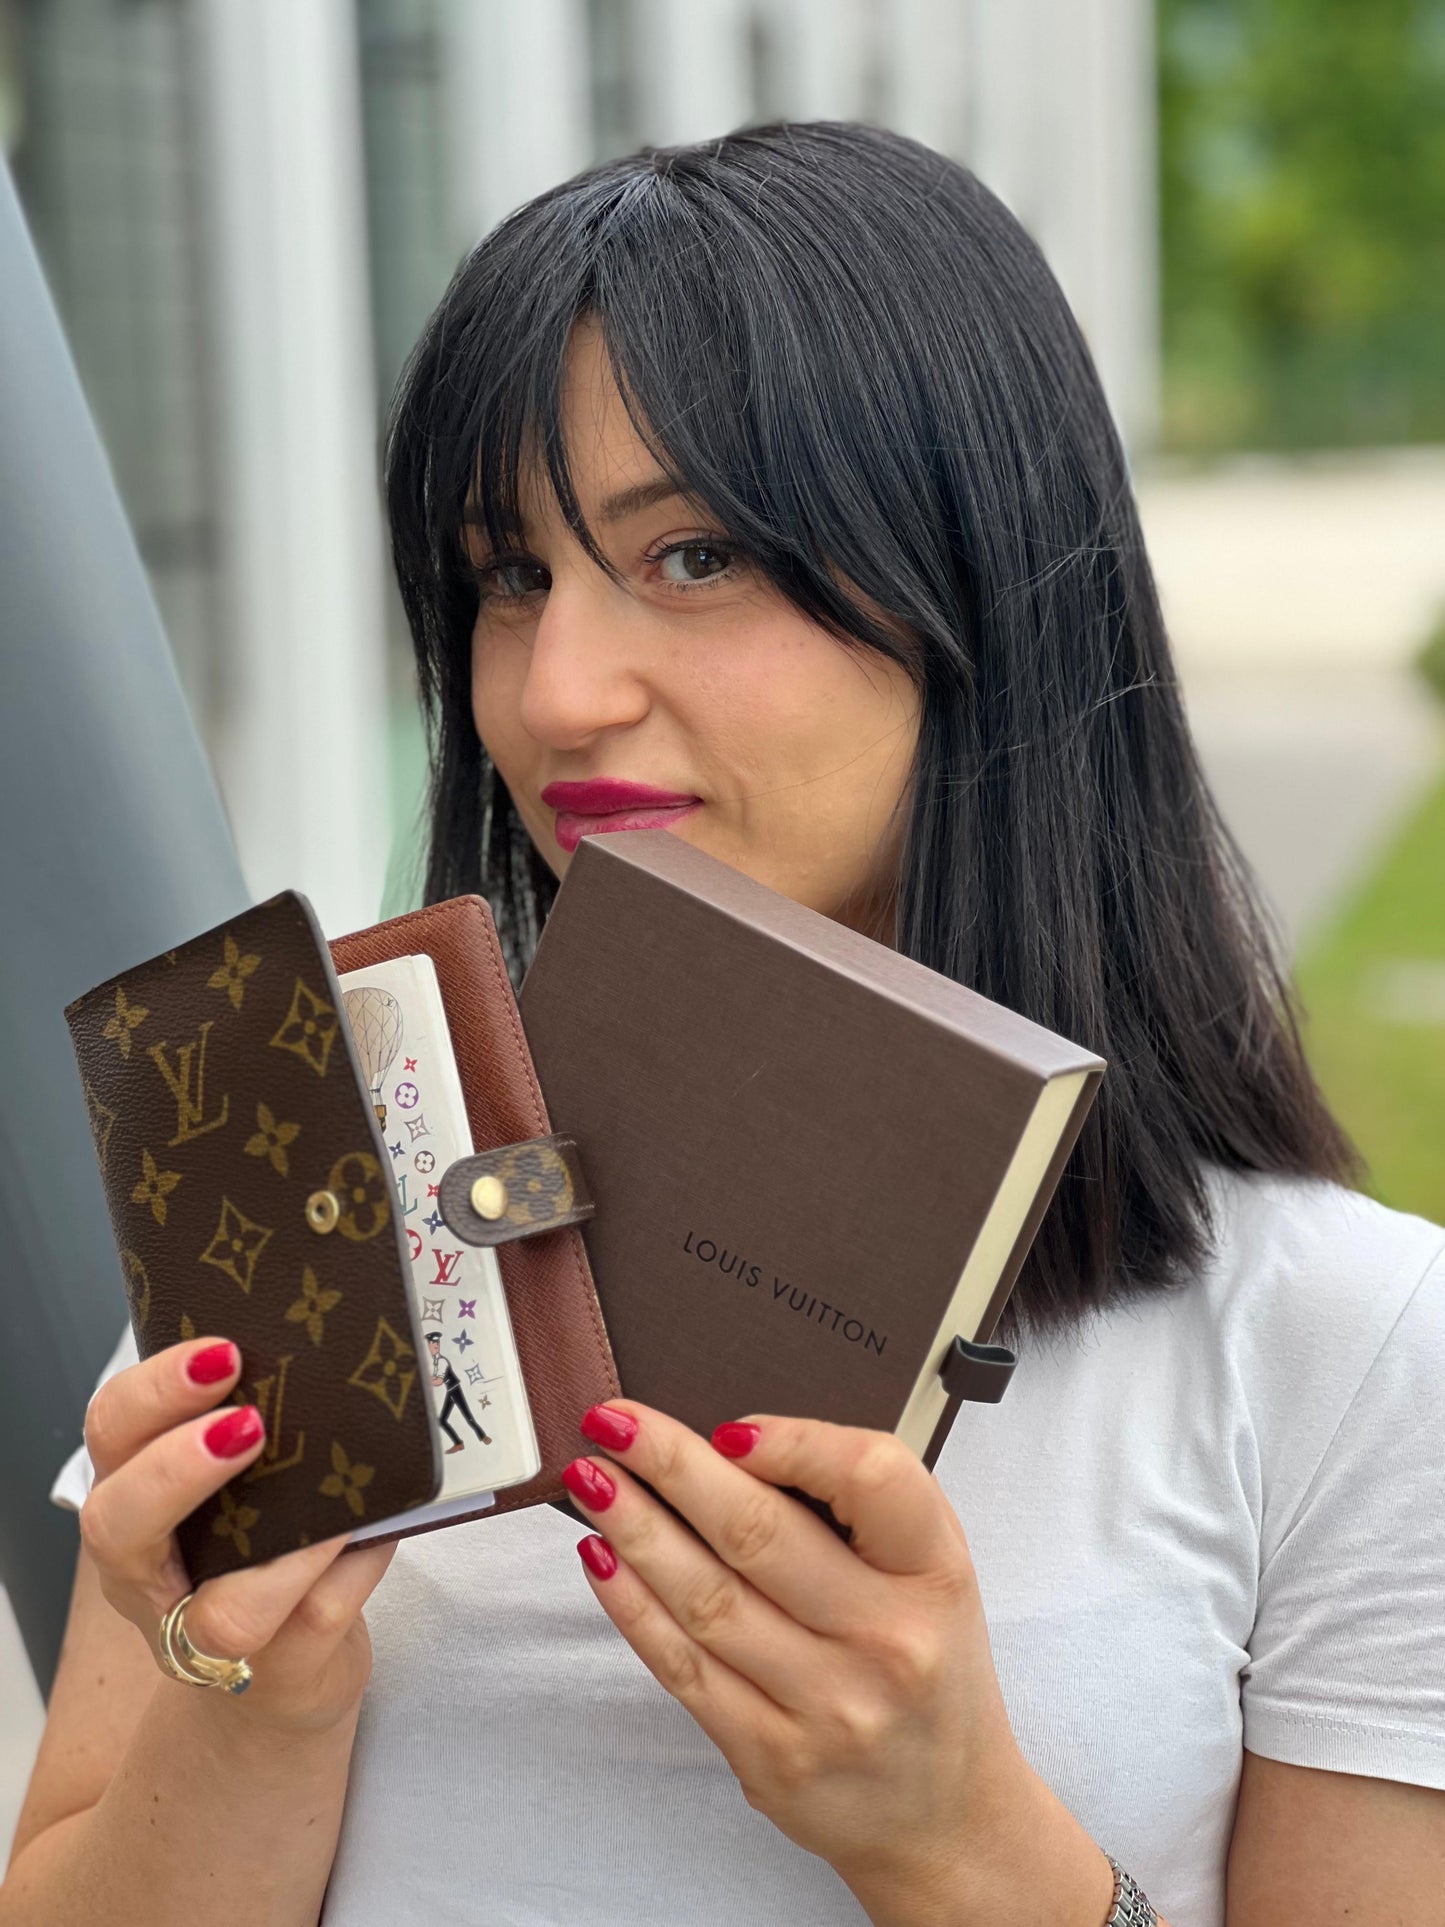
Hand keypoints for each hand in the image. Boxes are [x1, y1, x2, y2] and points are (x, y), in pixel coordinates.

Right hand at [79, 1336, 394, 1734]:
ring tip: (330, 1506)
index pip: (111, 1431)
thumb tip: (322, 1345)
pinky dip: (354, 1568)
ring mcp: (206, 1639)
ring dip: (287, 1549)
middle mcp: (150, 1573)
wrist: (279, 1676)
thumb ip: (252, 1425)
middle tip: (246, 1425)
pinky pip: (315, 1622)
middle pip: (115, 1524)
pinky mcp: (281, 1673)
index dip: (154, 1392)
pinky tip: (378, 1530)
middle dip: (174, 1469)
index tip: (222, 1353)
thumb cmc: (256, 1552)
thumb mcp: (235, 1485)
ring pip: (224, 1614)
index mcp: (133, 1496)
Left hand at [563, 1403, 1113, 1926]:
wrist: (945, 1813)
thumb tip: (732, 1445)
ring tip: (590, 1480)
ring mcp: (826, 1707)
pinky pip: (684, 1668)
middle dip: (672, 1466)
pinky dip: (634, 1606)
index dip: (794, 1443)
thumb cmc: (926, 1664)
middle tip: (612, 1422)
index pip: (872, 1480)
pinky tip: (602, 1559)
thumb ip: (855, 1502)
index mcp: (934, 1572)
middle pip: (759, 1534)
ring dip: (634, 1528)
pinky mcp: (771, 1758)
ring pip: (707, 1599)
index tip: (728, 1426)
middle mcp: (886, 1640)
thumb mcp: (930, 1568)